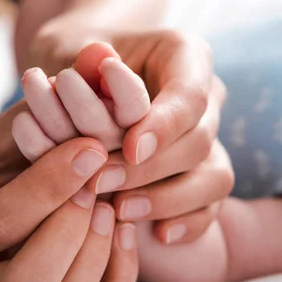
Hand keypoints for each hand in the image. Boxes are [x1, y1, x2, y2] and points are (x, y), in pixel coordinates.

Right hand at [0, 106, 137, 281]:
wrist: (10, 204)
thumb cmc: (13, 160)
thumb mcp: (18, 131)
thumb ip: (48, 105)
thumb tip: (100, 57)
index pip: (1, 221)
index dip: (53, 183)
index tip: (95, 147)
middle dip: (73, 229)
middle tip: (103, 185)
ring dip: (99, 250)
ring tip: (114, 205)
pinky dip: (118, 270)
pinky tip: (123, 228)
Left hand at [30, 24, 234, 243]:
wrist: (80, 78)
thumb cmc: (72, 58)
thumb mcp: (67, 48)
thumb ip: (82, 60)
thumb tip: (98, 67)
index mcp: (184, 55)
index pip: (190, 92)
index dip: (165, 124)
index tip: (129, 148)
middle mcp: (205, 95)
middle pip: (200, 138)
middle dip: (152, 167)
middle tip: (101, 182)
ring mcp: (208, 135)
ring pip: (214, 174)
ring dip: (169, 197)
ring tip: (121, 210)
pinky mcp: (202, 170)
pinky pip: (211, 202)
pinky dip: (189, 220)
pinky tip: (158, 234)